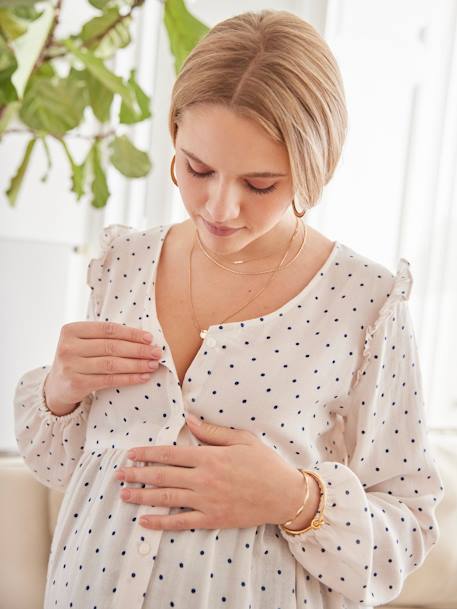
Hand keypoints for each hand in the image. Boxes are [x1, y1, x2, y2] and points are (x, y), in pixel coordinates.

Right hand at [44, 321, 161, 415]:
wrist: (57, 386)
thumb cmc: (78, 359)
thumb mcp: (83, 342)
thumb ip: (105, 337)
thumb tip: (144, 338)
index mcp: (71, 330)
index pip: (108, 329)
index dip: (131, 333)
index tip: (149, 338)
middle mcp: (68, 347)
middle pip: (111, 347)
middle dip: (138, 350)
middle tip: (156, 353)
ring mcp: (71, 366)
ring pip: (112, 364)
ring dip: (136, 365)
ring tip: (153, 365)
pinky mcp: (76, 383)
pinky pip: (109, 380)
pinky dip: (128, 378)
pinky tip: (142, 377)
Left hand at [115, 413, 304, 530]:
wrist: (284, 495)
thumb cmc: (265, 463)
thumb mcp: (242, 439)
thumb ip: (212, 431)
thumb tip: (189, 419)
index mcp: (209, 456)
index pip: (170, 454)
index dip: (147, 454)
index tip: (131, 454)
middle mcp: (203, 479)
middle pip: (162, 476)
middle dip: (137, 474)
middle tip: (118, 475)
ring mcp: (206, 501)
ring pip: (166, 499)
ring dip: (142, 496)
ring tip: (124, 495)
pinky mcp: (212, 519)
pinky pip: (181, 522)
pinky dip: (161, 523)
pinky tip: (145, 522)